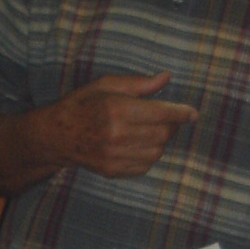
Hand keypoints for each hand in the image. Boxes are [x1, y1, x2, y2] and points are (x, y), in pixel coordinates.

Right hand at [45, 72, 196, 177]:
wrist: (56, 135)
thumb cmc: (82, 104)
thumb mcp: (106, 85)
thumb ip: (138, 84)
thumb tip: (166, 78)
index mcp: (117, 109)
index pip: (162, 113)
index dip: (181, 113)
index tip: (192, 113)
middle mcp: (117, 135)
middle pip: (163, 133)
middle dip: (170, 125)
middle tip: (165, 118)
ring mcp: (115, 156)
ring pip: (157, 151)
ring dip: (160, 141)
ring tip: (149, 130)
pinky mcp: (113, 170)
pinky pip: (145, 165)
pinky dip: (149, 155)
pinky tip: (138, 144)